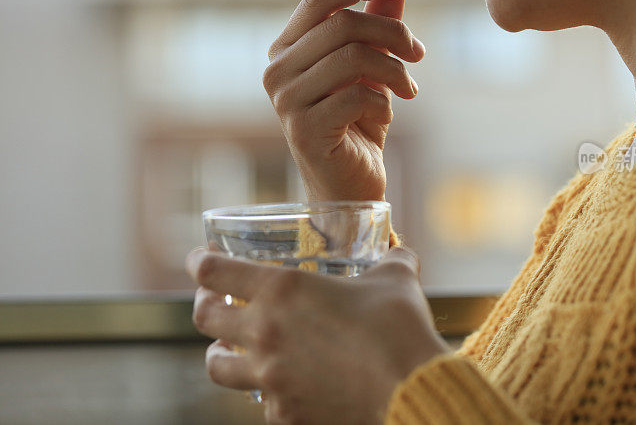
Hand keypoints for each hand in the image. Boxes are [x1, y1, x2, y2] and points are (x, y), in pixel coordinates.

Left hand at [186, 245, 450, 423]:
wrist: (409, 390)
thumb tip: (400, 254)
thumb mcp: (395, 279)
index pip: (214, 270)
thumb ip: (391, 261)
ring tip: (225, 349)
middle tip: (212, 299)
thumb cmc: (399, 328)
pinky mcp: (284, 413)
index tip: (200, 258)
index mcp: (283, 289)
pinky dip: (268, 390)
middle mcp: (264, 332)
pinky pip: (263, 401)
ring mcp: (269, 378)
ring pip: (217, 367)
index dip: (200, 261)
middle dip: (204, 304)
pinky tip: (283, 385)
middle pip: (204, 317)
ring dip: (218, 353)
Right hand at [263, 0, 424, 201]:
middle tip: (418, 54)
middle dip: (393, 34)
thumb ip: (378, 26)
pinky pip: (356, 97)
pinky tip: (384, 116)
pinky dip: (382, 104)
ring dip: (395, 72)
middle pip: (343, 24)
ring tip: (410, 89)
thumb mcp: (373, 69)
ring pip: (353, 58)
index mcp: (288, 47)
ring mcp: (286, 100)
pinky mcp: (304, 129)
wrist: (350, 183)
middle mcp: (277, 69)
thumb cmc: (358, 123)